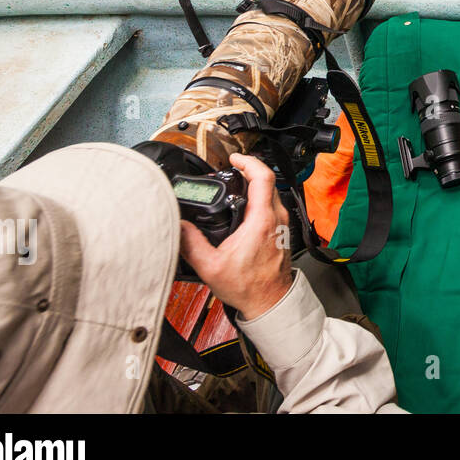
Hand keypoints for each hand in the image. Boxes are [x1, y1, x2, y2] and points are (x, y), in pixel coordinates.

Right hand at [179, 152, 293, 320]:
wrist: (270, 302)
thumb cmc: (248, 287)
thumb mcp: (210, 266)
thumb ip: (191, 243)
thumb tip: (178, 225)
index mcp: (261, 220)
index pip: (262, 177)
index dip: (248, 161)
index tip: (234, 157)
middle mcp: (276, 218)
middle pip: (268, 180)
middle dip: (249, 169)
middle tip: (231, 167)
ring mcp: (281, 224)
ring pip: (272, 192)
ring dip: (255, 183)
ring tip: (236, 182)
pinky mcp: (281, 230)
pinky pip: (273, 204)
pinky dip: (259, 197)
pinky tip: (245, 203)